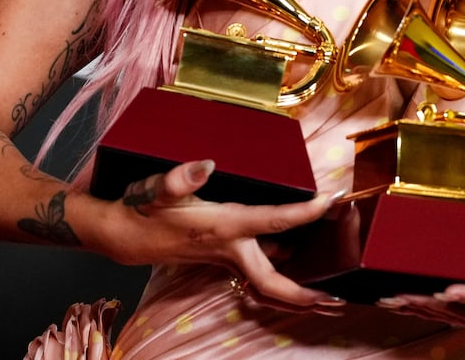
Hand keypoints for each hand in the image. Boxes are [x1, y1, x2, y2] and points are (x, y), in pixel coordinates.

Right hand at [91, 159, 344, 310]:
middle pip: (274, 283)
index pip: (274, 221)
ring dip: (298, 294)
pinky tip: (299, 272)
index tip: (330, 201)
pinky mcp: (224, 259)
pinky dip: (282, 281)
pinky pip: (260, 276)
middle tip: (340, 300)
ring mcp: (228, 259)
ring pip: (269, 284)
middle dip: (306, 296)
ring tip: (331, 297)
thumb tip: (208, 164)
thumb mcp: (157, 189)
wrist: (124, 236)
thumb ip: (181, 178)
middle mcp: (230, 249)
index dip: (304, 211)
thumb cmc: (144, 211)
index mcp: (224, 228)